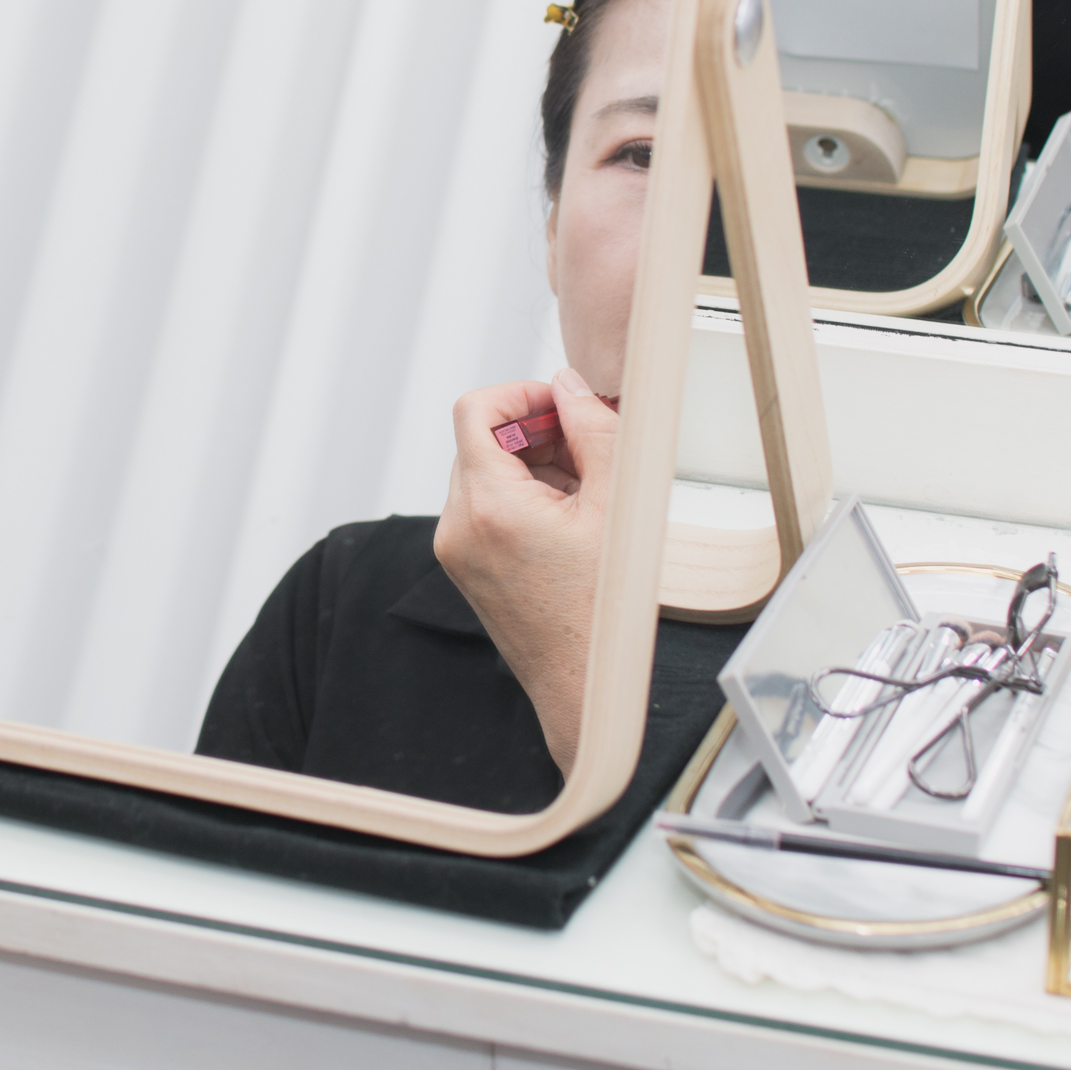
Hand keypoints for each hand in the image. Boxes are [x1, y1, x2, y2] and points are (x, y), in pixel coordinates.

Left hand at [433, 368, 617, 771]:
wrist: (584, 683)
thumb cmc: (605, 608)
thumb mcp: (615, 505)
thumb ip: (592, 431)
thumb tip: (568, 386)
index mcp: (488, 506)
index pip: (476, 409)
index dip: (520, 395)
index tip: (560, 407)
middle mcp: (457, 524)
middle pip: (480, 440)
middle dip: (535, 433)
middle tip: (588, 452)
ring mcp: (455, 548)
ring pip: (483, 471)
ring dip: (531, 465)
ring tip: (584, 493)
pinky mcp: (463, 565)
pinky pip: (483, 506)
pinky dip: (520, 496)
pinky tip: (567, 521)